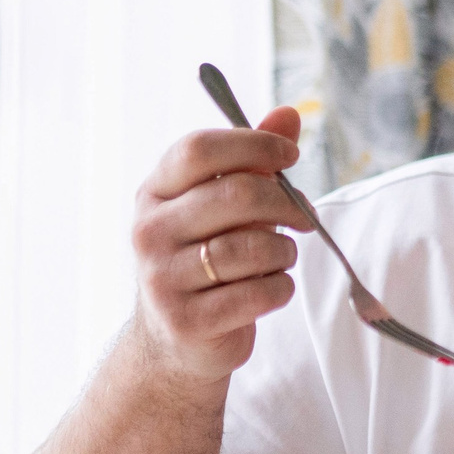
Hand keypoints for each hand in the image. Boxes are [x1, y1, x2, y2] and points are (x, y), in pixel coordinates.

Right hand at [128, 109, 307, 382]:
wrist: (175, 339)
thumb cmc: (207, 258)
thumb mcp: (223, 205)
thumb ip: (254, 160)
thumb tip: (289, 114)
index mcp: (155, 193)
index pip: (199, 149)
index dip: (254, 144)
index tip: (291, 155)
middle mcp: (149, 231)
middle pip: (236, 194)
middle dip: (286, 203)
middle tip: (304, 217)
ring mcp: (162, 278)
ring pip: (253, 246)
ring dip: (284, 251)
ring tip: (281, 258)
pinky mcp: (187, 321)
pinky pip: (260, 292)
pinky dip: (281, 288)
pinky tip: (272, 288)